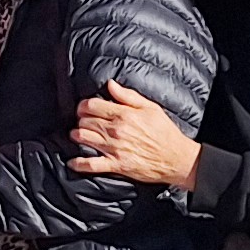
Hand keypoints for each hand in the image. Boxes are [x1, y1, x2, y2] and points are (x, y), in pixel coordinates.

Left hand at [72, 82, 200, 191]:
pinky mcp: (116, 165)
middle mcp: (116, 131)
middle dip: (81, 119)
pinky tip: (73, 162)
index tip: (85, 107)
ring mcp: (114, 149)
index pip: (92, 105)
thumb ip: (128, 96)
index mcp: (124, 115)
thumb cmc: (165, 132)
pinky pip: (91, 165)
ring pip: (83, 138)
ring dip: (77, 136)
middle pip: (85, 121)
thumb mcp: (150, 108)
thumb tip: (110, 84)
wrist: (176, 159)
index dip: (84, 105)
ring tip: (78, 135)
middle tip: (83, 121)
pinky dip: (79, 163)